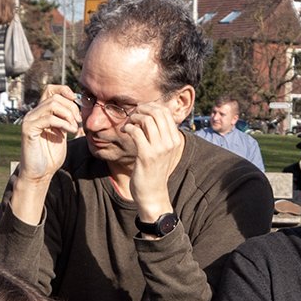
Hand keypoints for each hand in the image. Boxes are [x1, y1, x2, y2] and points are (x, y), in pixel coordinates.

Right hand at [17, 87, 79, 182]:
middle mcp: (34, 113)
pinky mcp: (28, 129)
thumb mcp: (62, 133)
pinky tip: (70, 132)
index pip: (50, 89)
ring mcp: (30, 120)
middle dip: (71, 107)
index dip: (64, 91)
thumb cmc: (50, 156)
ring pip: (52, 104)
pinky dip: (63, 123)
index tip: (76, 103)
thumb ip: (66, 119)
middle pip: (54, 96)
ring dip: (68, 115)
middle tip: (79, 121)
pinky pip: (49, 118)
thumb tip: (78, 106)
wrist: (39, 173)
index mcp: (42, 113)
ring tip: (74, 128)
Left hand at [122, 101, 184, 218]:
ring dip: (134, 118)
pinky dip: (128, 128)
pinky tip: (125, 132)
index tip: (141, 112)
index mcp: (175, 139)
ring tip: (129, 124)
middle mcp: (170, 142)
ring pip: (146, 119)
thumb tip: (151, 114)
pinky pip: (136, 131)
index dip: (151, 106)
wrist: (152, 194)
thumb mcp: (163, 151)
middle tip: (133, 116)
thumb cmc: (154, 171)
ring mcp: (159, 149)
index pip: (165, 112)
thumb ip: (161, 134)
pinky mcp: (146, 155)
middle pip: (157, 112)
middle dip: (142, 109)